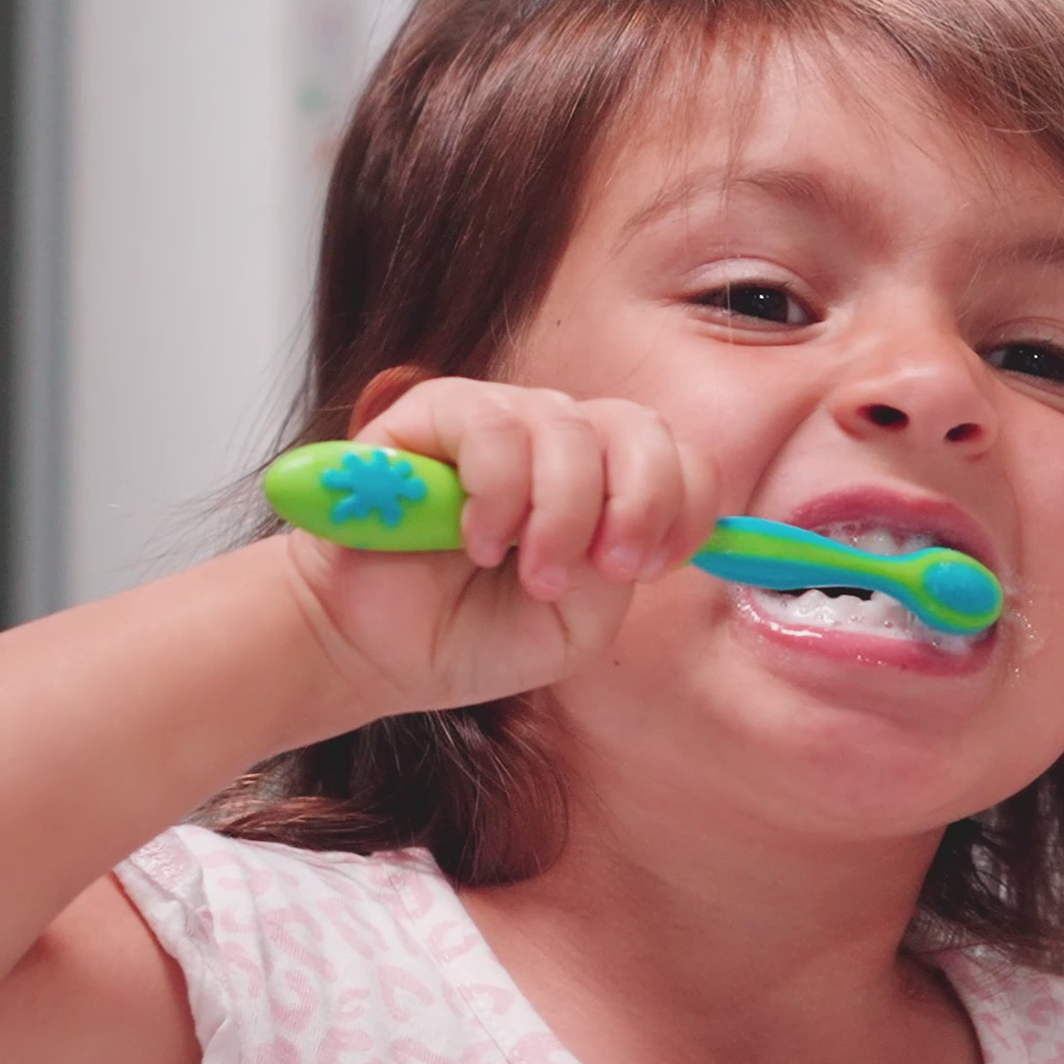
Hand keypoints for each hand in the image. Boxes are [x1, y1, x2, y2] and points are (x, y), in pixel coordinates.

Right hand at [278, 375, 719, 718]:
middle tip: (612, 566)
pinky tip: (477, 543)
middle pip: (640, 427)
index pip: (678, 461)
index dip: (684, 506)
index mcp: (604, 489)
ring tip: (530, 574)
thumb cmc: (473, 636)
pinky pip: (495, 428)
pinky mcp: (437, 413)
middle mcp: (560, 444)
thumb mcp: (571, 627)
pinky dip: (499, 495)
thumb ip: (611, 572)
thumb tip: (624, 522)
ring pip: (570, 430)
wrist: (379, 651)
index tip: (650, 566)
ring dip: (562, 515)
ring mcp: (502, 421)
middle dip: (640, 501)